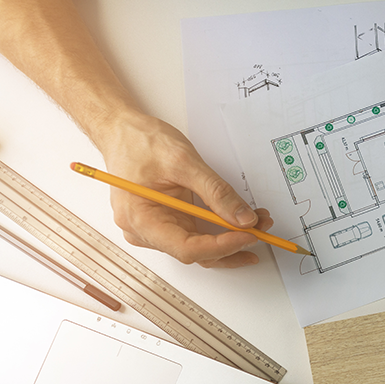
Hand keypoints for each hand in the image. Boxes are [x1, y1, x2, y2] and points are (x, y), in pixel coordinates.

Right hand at [91, 110, 272, 267]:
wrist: (122, 131)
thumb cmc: (140, 142)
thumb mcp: (183, 161)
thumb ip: (216, 192)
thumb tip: (243, 218)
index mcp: (140, 219)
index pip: (186, 248)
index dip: (222, 246)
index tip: (249, 235)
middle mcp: (145, 232)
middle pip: (196, 253)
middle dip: (233, 243)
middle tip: (262, 228)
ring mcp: (155, 230)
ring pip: (200, 248)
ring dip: (230, 239)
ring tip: (257, 223)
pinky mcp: (167, 224)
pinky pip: (197, 236)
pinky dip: (220, 231)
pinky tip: (240, 224)